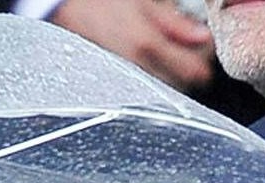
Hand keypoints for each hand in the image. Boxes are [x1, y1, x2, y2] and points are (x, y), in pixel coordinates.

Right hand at [49, 0, 214, 91]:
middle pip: (181, 88)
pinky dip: (149, 81)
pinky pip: (139, 92)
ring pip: (161, 91)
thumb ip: (175, 23)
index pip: (195, 74)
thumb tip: (203, 37)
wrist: (60, 13)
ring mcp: (119, 83)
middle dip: (186, 71)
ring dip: (168, 76)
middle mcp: (133, 70)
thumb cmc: (98, 3)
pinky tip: (142, 63)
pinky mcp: (107, 88)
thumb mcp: (142, 3)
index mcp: (144, 45)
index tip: (202, 54)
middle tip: (183, 52)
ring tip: (160, 55)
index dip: (203, 64)